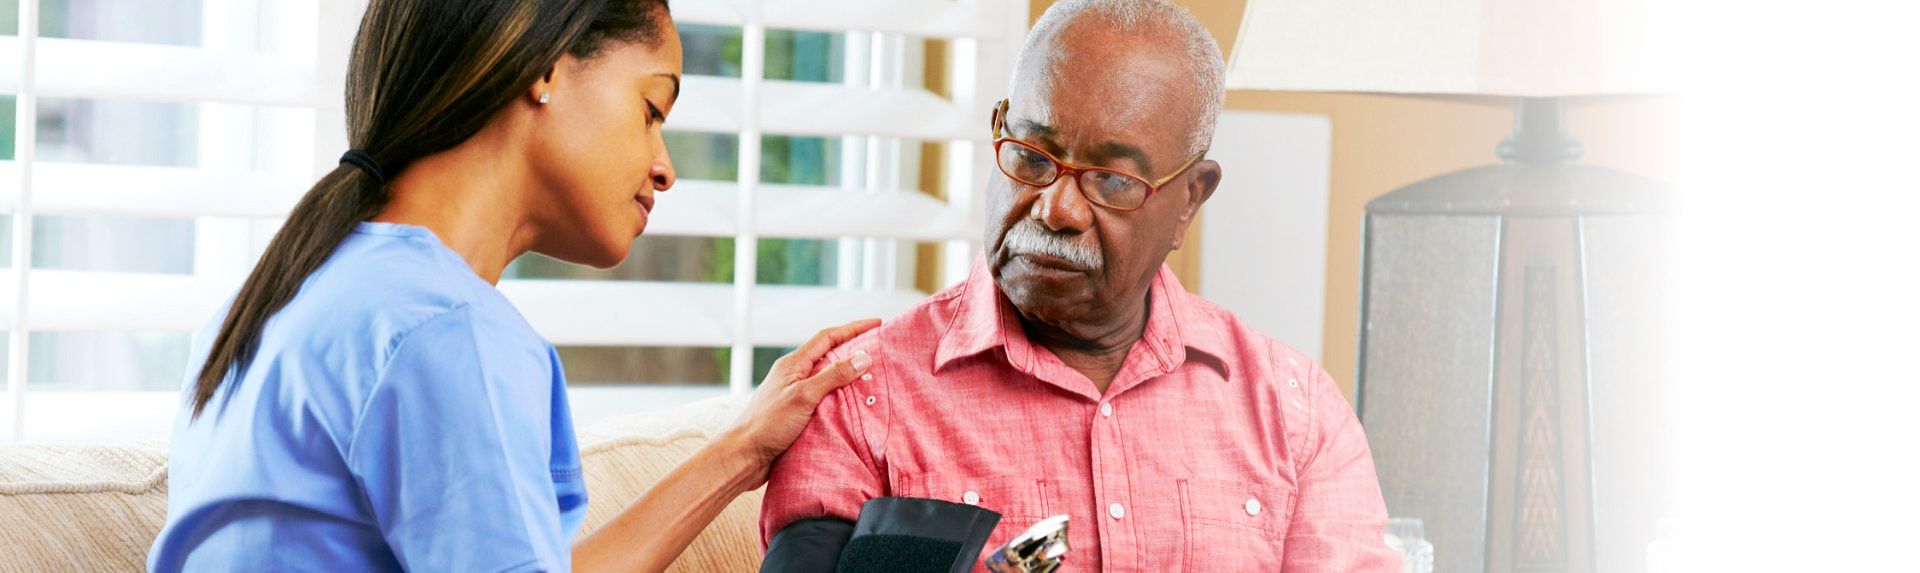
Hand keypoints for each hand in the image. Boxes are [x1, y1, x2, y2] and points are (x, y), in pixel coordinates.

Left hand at [727, 318, 879, 483]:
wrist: (744, 456)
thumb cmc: (768, 424)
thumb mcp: (804, 396)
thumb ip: (833, 376)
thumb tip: (863, 358)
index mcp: (793, 364)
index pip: (828, 337)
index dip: (854, 328)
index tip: (877, 324)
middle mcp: (795, 376)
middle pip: (829, 355)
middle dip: (854, 349)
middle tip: (880, 349)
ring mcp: (796, 395)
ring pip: (828, 379)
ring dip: (849, 375)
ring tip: (874, 377)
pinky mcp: (798, 415)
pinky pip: (825, 399)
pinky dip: (842, 398)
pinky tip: (855, 406)